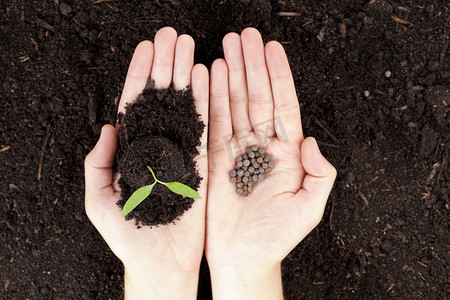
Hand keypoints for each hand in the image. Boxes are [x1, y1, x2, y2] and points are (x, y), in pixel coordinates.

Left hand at [84, 27, 208, 298]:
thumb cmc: (128, 236)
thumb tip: (108, 127)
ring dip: (185, 74)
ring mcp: (181, 150)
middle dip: (165, 64)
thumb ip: (97, 163)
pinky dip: (205, 100)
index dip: (140, 74)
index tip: (147, 48)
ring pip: (183, 105)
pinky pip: (205, 126)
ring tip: (188, 45)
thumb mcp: (99, 200)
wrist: (161, 261)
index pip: (136, 104)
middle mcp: (158, 144)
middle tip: (171, 35)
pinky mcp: (202, 161)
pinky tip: (206, 75)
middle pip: (162, 97)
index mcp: (133, 150)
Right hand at [206, 28, 336, 298]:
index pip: (283, 105)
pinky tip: (209, 77)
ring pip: (234, 104)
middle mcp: (261, 148)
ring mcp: (236, 151)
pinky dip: (210, 99)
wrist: (243, 259)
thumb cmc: (276, 238)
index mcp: (287, 155)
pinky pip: (213, 124)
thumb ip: (319, 173)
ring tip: (227, 47)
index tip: (272, 48)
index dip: (279, 76)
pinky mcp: (213, 160)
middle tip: (245, 36)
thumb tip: (312, 140)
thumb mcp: (309, 209)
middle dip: (252, 65)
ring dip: (231, 75)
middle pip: (257, 97)